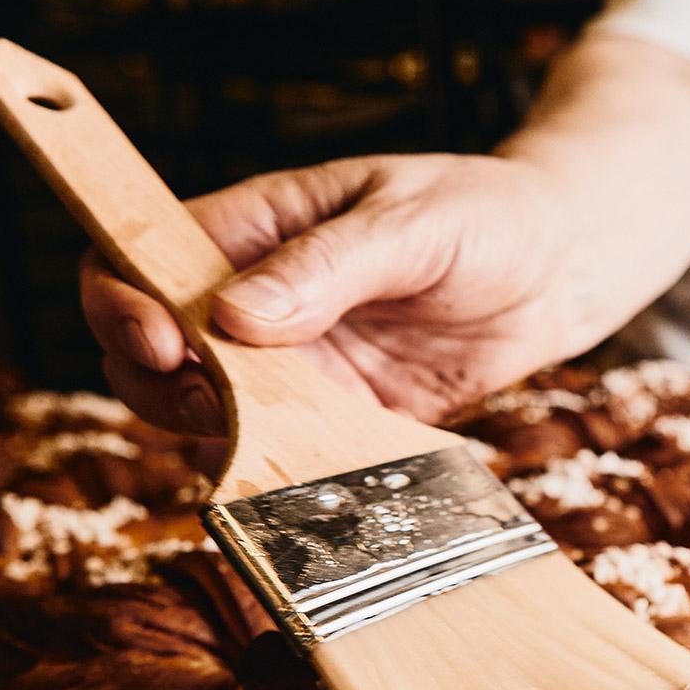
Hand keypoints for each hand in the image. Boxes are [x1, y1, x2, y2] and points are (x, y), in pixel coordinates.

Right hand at [80, 154, 574, 433]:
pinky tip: (306, 472)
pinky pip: (283, 450)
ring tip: (264, 435)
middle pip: (151, 346)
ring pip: (205, 408)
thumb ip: (328, 265)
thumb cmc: (489, 216)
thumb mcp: (412, 221)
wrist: (562, 269)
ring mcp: (296, 361)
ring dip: (212, 431)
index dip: (127, 300)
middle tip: (212, 403)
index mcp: (258, 224)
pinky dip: (278, 469)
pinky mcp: (339, 415)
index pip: (145, 253)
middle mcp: (259, 296)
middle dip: (156, 381)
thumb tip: (238, 316)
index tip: (167, 342)